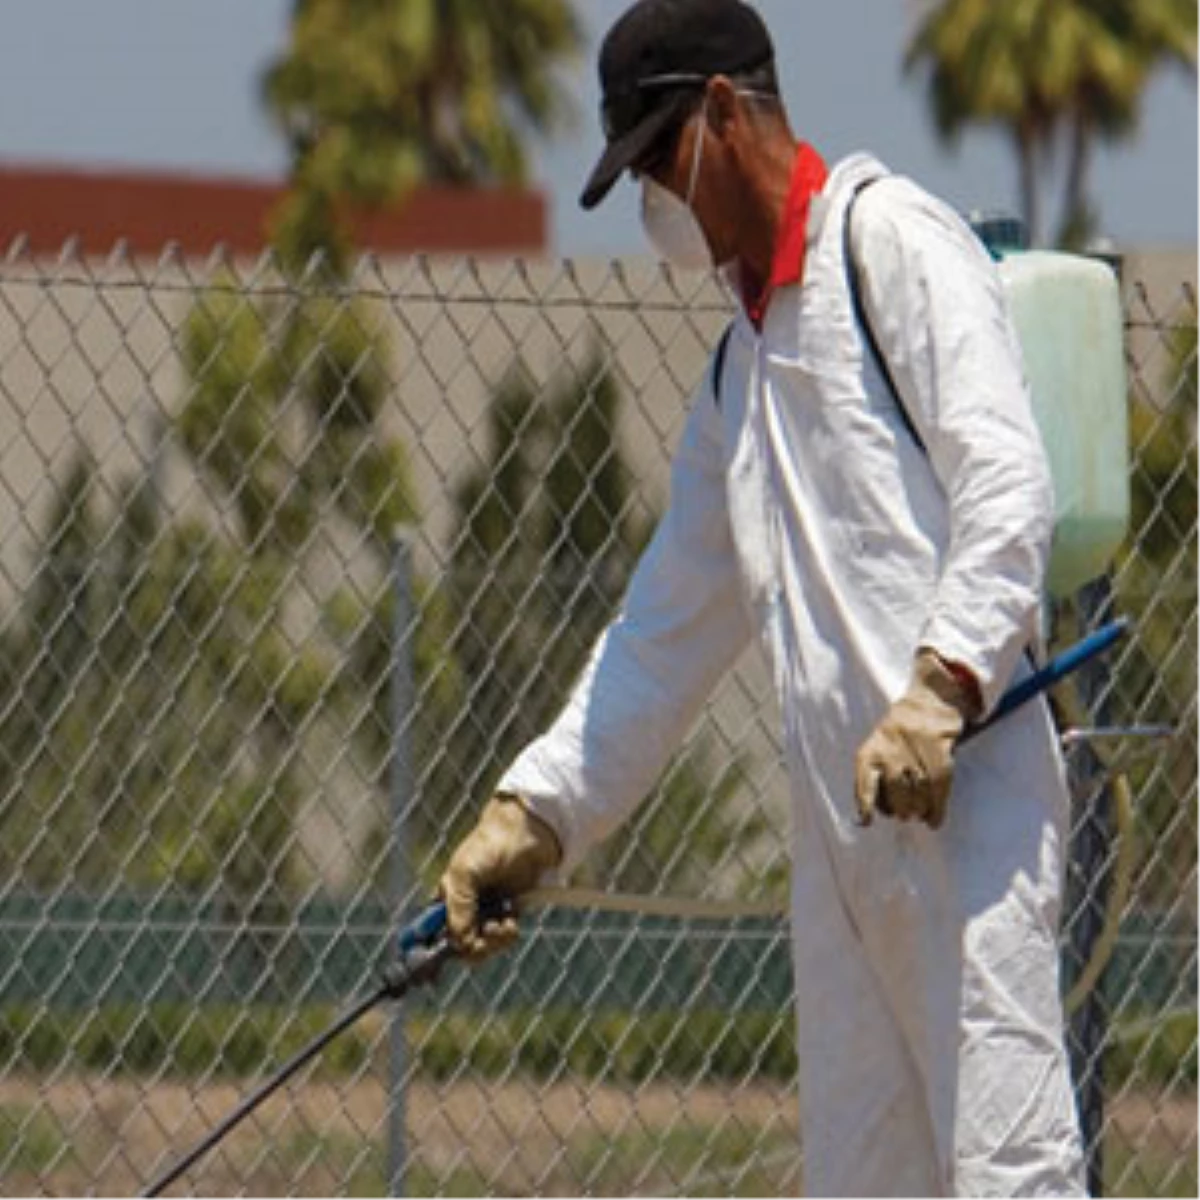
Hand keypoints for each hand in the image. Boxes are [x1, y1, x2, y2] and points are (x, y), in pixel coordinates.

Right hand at [439, 792, 561, 960]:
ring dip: (494, 941)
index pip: (431, 934)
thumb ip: (459, 909)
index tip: (440, 962)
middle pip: (459, 948)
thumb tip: (459, 944)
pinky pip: (502, 939)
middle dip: (474, 948)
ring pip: (482, 947)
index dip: (431, 951)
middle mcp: (462, 909)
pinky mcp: (506, 913)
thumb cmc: (490, 845)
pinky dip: (507, 935)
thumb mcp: (465, 873)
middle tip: (486, 939)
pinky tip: (512, 919)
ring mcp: (485, 913)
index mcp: (445, 898)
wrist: (528, 834)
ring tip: (503, 922)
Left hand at [854, 650, 979, 829]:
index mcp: (870, 751)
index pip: (865, 782)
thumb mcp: (875, 749)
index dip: (866, 804)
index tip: (867, 821)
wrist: (928, 703)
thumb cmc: (897, 736)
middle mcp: (890, 750)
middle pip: (896, 790)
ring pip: (919, 790)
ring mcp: (915, 751)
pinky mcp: (939, 752)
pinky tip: (935, 819)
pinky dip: (937, 808)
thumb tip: (865, 818)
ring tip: (919, 816)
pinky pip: (938, 787)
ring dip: (920, 810)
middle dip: (901, 809)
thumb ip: (872, 779)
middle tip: (904, 816)